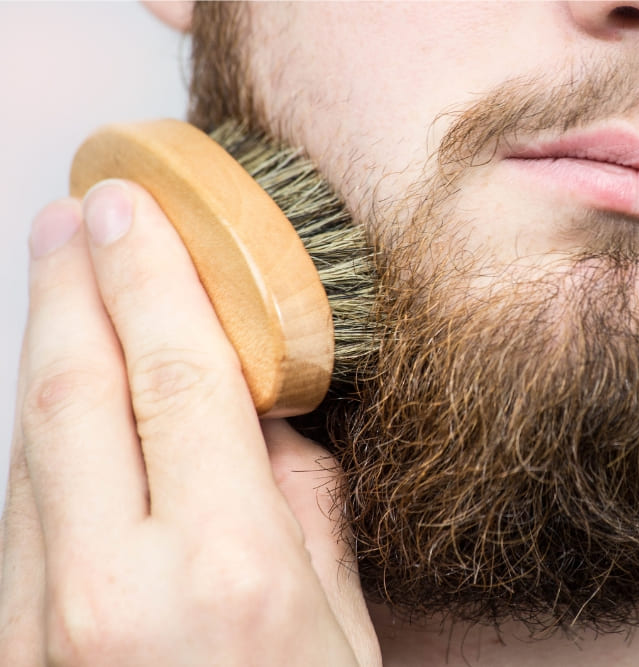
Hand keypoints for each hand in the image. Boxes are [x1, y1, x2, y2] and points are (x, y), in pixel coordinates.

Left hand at [0, 181, 380, 665]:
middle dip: (72, 286)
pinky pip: (18, 515)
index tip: (134, 207)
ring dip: (45, 354)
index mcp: (227, 575)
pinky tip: (60, 401)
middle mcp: (114, 593)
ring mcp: (39, 628)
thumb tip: (266, 416)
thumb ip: (302, 507)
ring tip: (63, 284)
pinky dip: (38, 437)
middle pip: (75, 395)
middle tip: (76, 212)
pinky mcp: (9, 651)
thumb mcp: (340, 628)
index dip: (153, 278)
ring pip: (28, 449)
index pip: (179, 379)